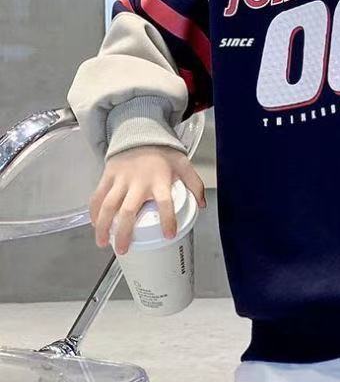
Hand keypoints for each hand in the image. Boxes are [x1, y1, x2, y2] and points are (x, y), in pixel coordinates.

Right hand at [89, 145, 206, 254]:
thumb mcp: (183, 164)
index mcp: (160, 179)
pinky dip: (94, 212)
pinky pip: (98, 196)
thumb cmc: (163, 153)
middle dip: (124, 232)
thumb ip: (195, 184)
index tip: (169, 235)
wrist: (141, 132)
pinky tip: (95, 224)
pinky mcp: (107, 175)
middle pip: (128, 210)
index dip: (168, 219)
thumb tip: (203, 205)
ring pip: (108, 206)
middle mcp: (138, 181)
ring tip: (103, 243)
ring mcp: (121, 179)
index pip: (165, 202)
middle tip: (123, 249)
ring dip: (104, 226)